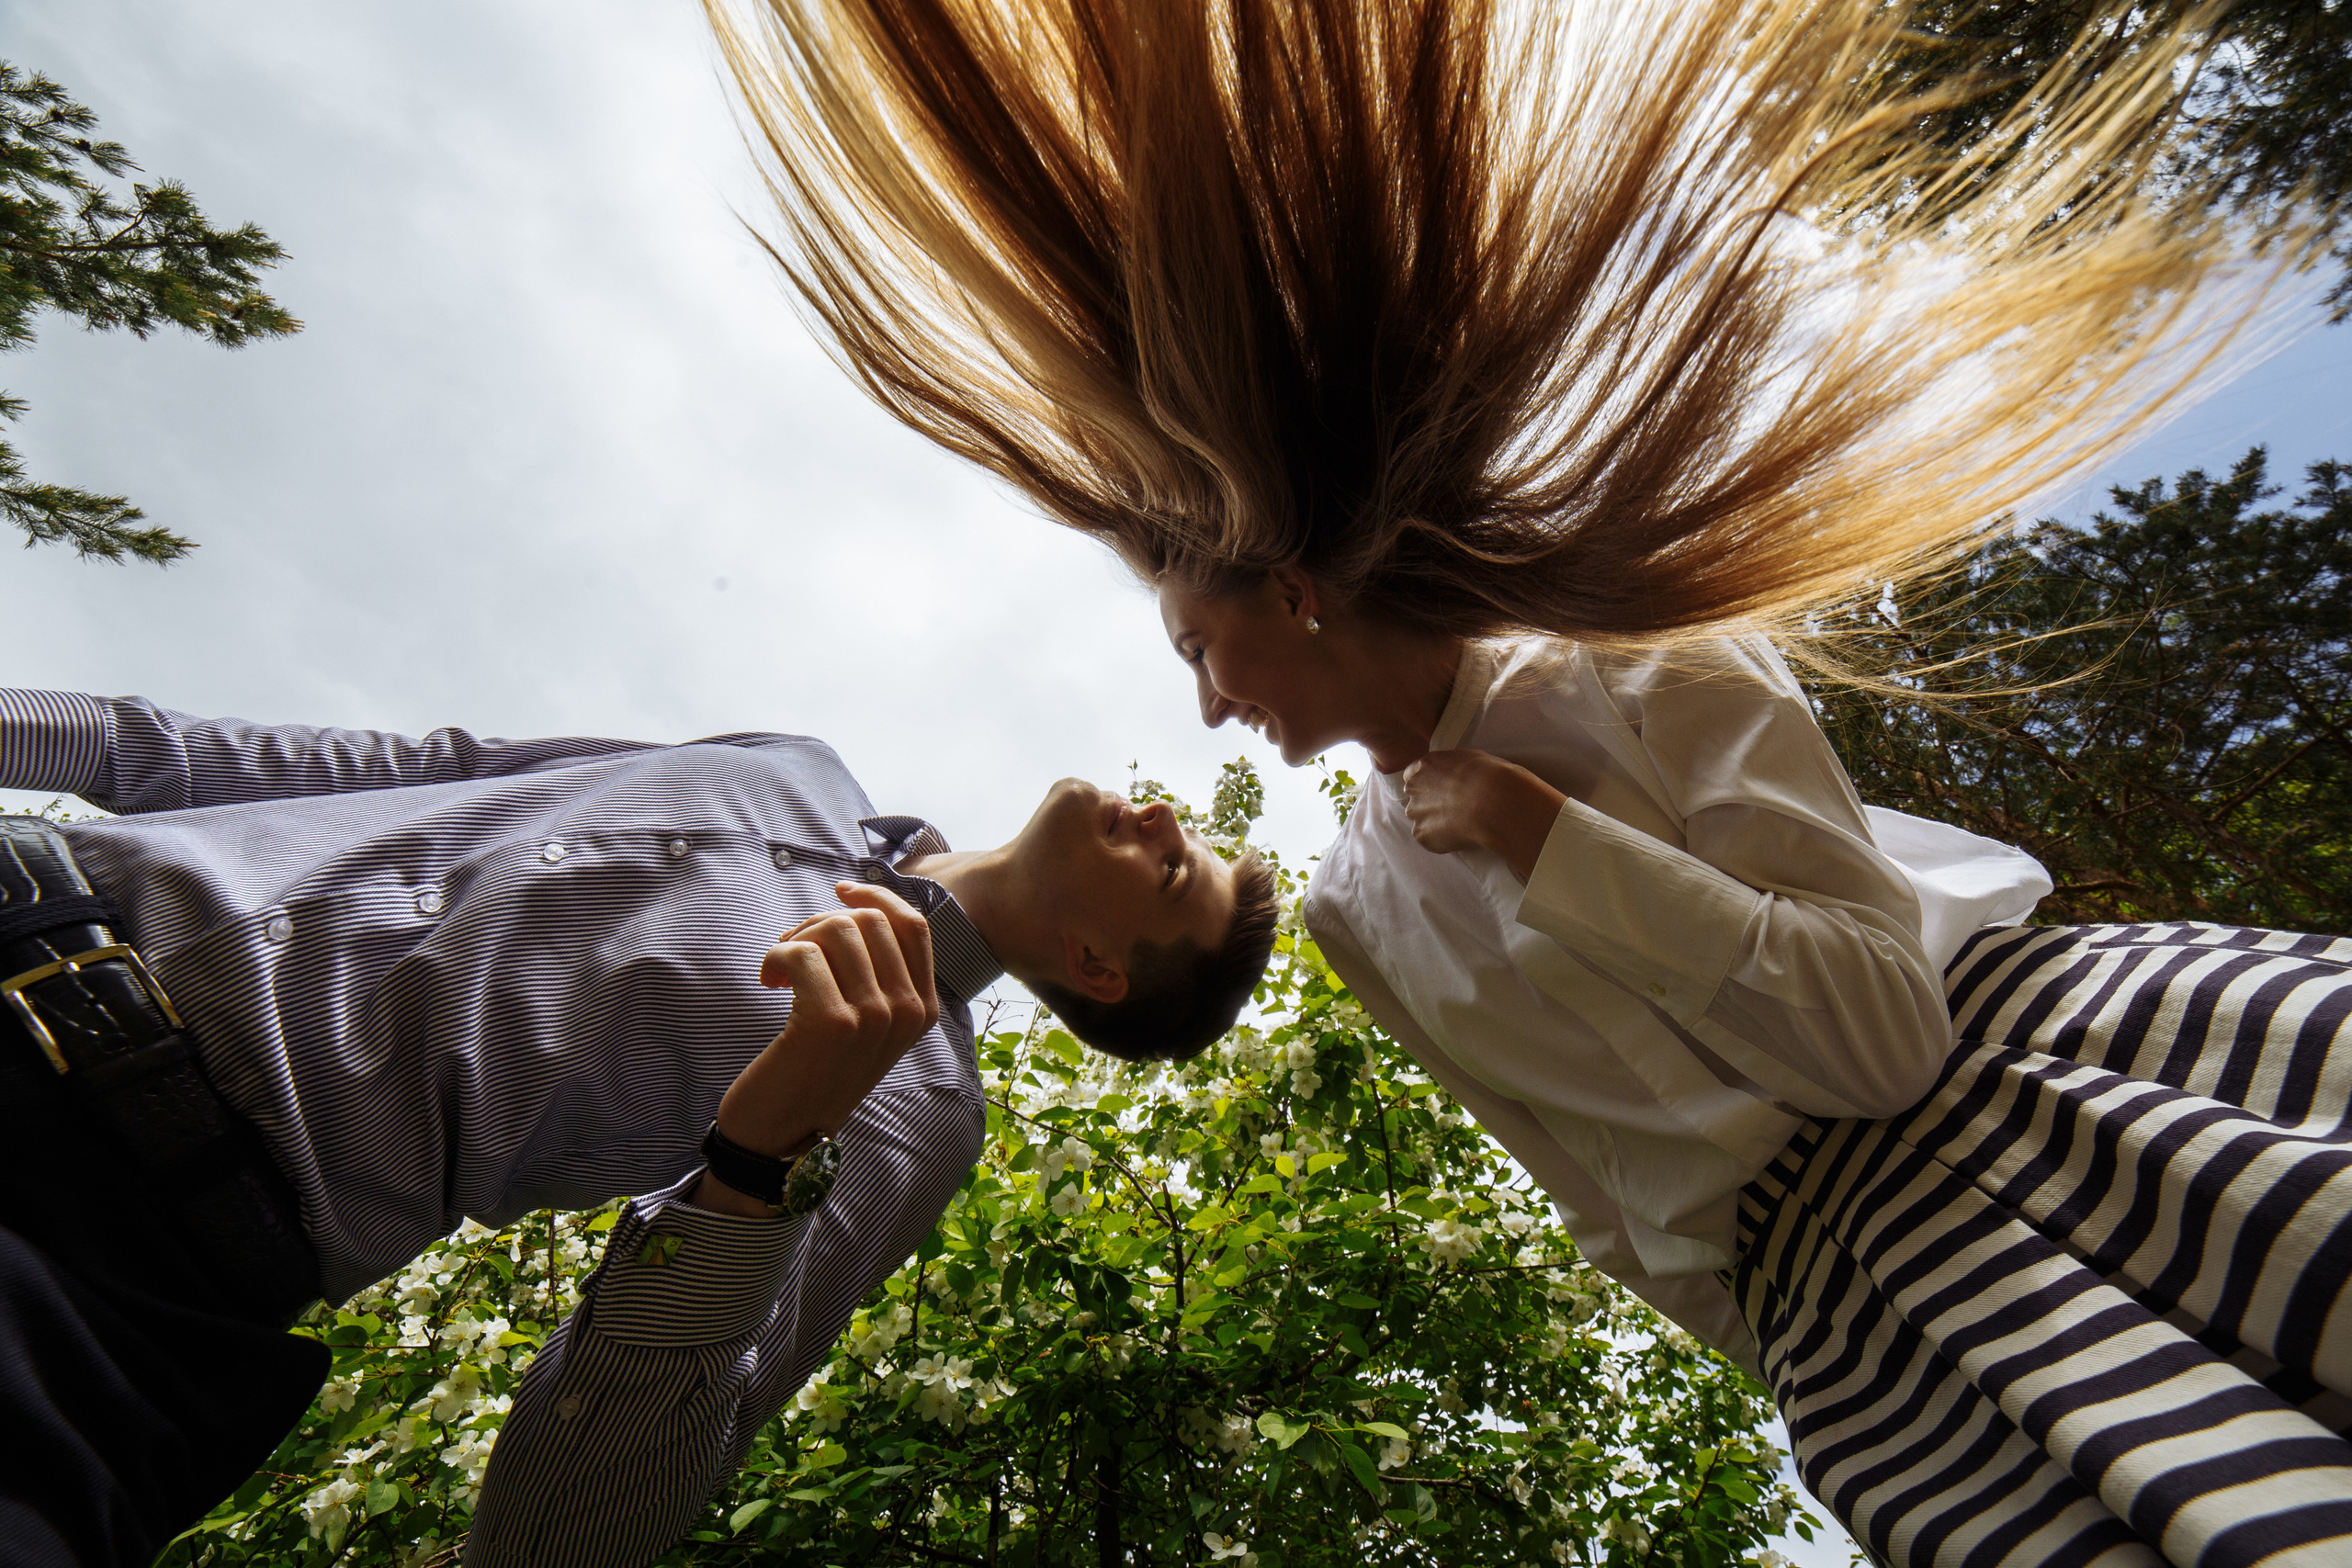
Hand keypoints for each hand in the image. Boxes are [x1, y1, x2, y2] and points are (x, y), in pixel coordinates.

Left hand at [693, 882, 939, 1215]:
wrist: (781, 1136)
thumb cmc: (816, 1072)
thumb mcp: (867, 1025)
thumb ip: (878, 974)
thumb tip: (857, 902)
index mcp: (923, 1010)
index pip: (914, 924)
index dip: (875, 895)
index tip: (839, 890)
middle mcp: (907, 1012)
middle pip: (869, 920)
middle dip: (820, 922)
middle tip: (792, 951)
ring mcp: (874, 1017)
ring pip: (836, 929)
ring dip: (795, 938)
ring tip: (780, 969)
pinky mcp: (831, 1022)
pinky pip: (801, 953)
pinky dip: (775, 957)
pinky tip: (768, 981)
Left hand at [1399, 749, 1566, 880]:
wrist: (1493, 802)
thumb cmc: (1490, 777)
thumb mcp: (1471, 760)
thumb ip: (1456, 770)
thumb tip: (1462, 778)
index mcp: (1425, 765)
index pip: (1413, 775)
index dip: (1427, 784)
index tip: (1440, 791)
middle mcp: (1414, 787)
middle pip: (1416, 799)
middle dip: (1431, 805)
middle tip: (1454, 811)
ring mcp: (1416, 812)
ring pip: (1422, 820)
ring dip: (1437, 823)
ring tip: (1462, 825)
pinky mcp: (1421, 834)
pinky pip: (1430, 840)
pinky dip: (1443, 841)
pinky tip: (1461, 836)